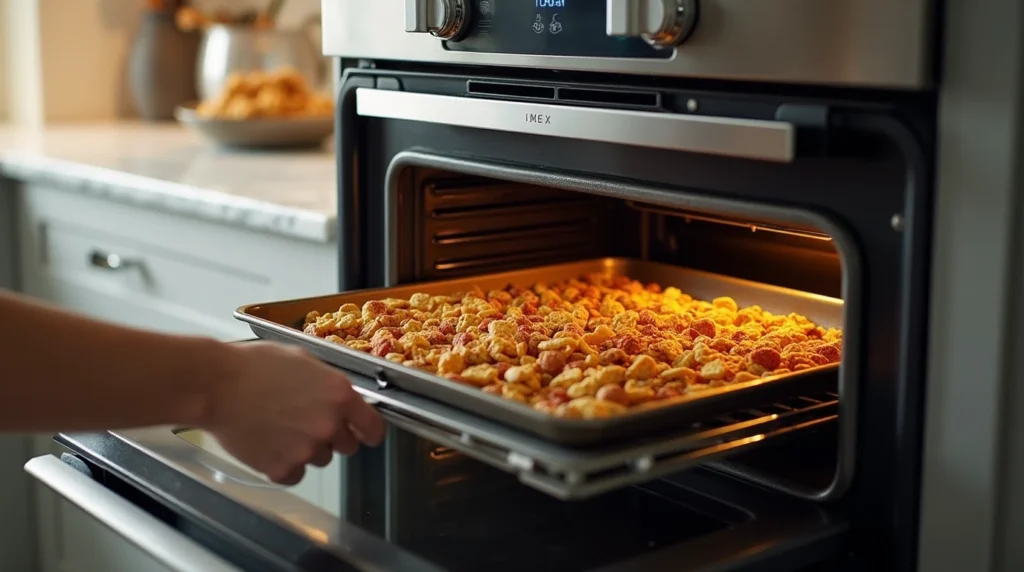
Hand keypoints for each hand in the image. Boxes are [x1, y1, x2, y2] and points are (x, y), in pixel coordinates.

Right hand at [203, 342, 384, 484]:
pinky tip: (270, 444)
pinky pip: (295, 474)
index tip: (366, 434)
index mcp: (339, 394)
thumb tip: (339, 398)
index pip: (373, 426)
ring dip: (307, 448)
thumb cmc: (253, 366)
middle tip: (306, 422)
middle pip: (348, 446)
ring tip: (280, 427)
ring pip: (320, 458)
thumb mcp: (303, 361)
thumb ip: (328, 384)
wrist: (215, 385)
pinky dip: (285, 464)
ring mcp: (306, 449)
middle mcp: (329, 424)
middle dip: (333, 436)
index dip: (369, 431)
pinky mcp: (282, 468)